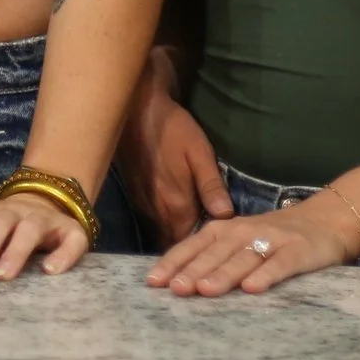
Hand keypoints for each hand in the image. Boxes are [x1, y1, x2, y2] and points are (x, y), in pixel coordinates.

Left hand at [0, 192, 91, 279]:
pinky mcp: (73, 232)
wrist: (50, 202)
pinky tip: (51, 271)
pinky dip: (63, 255)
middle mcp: (15, 212)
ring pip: (30, 229)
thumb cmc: (7, 227)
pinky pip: (72, 240)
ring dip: (15, 251)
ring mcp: (45, 220)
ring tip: (4, 275)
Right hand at [116, 48, 228, 239]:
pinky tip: (173, 221)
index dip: (204, 247)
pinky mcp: (134, 195)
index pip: (191, 240)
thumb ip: (211, 187)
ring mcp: (142, 204)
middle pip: (173, 241)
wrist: (135, 111)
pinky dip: (162, 226)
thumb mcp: (199, 153)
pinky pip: (150, 221)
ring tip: (192, 240)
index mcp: (176, 204)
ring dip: (174, 238)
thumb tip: (226, 216)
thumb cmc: (172, 130)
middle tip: (207, 248)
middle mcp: (156, 210)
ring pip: (160, 233)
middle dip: (188, 248)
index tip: (218, 248)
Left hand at [146, 195, 354, 296]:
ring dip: (223, 274)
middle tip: (175, 289)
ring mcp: (272, 240)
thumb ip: (213, 256)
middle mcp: (244, 232)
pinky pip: (279, 264)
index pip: (193, 245)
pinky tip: (251, 289)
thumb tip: (177, 280)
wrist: (327, 220)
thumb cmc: (273, 237)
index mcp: (225, 230)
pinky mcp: (298, 251)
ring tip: (205, 291)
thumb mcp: (240, 241)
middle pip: (215, 253)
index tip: (153, 281)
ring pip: (243, 258)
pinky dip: (265, 275)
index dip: (174, 262)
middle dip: (193, 270)